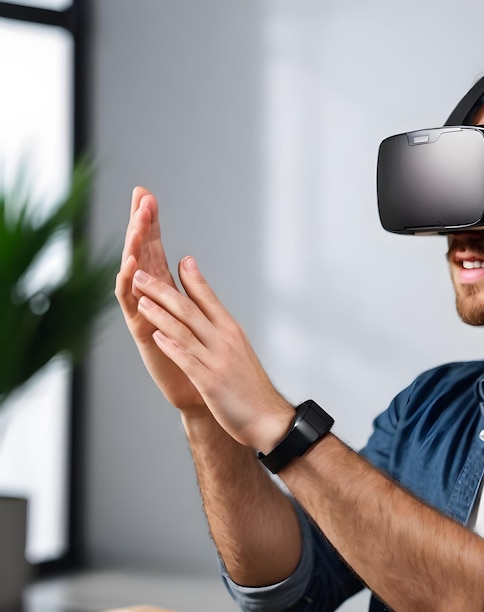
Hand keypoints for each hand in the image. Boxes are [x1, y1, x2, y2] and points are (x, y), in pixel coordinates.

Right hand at [116, 188, 205, 410]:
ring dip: (135, 246)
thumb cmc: (197, 353)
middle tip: (141, 196)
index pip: (155, 248)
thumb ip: (188, 287)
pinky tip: (132, 262)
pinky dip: (129, 282)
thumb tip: (186, 259)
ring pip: (134, 273)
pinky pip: (130, 302)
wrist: (200, 390)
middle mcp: (149, 297)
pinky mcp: (140, 330)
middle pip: (142, 253)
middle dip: (140, 225)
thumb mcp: (194, 313)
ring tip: (138, 221)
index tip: (147, 194)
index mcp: (164, 289)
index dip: (150, 222)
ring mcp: (142, 312)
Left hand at [132, 254, 294, 450]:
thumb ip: (222, 333)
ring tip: (140, 299)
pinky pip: (186, 359)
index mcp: (231, 331)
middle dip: (163, 290)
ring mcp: (217, 360)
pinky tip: (154, 335)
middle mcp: (224, 340)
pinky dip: (170, 345)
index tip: (182, 259)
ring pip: (184, 330)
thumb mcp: (240, 351)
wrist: (269, 418)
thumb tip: (210, 317)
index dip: (194, 278)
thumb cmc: (252, 386)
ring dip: (160, 313)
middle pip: (189, 309)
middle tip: (142, 274)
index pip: (209, 298)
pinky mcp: (210, 382)